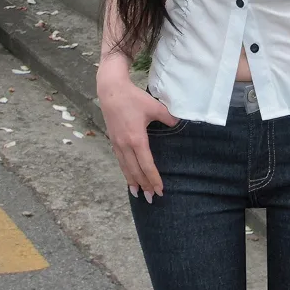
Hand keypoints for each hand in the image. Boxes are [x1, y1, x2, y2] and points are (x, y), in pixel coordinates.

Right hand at [96, 58, 178, 201]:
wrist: (111, 91)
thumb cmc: (134, 98)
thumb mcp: (154, 106)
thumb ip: (168, 117)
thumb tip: (178, 123)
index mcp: (137, 139)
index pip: (147, 164)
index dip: (154, 178)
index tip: (160, 190)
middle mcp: (125, 145)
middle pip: (136, 171)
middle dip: (144, 185)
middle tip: (152, 198)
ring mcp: (117, 144)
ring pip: (126, 168)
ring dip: (133, 182)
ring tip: (139, 194)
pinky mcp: (113, 141)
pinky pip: (120, 161)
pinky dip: (125, 172)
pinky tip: (128, 178)